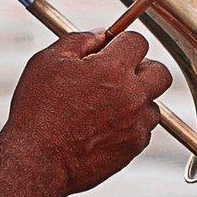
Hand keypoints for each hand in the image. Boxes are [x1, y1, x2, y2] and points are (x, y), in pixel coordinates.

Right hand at [3, 30, 171, 196]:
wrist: (36, 161)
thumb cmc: (37, 111)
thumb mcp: (48, 62)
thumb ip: (78, 41)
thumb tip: (100, 35)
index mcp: (112, 68)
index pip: (138, 42)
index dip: (122, 42)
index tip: (111, 50)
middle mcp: (131, 95)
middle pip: (160, 72)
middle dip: (143, 68)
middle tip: (119, 74)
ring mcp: (135, 123)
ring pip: (153, 104)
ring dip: (137, 100)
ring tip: (107, 106)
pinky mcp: (133, 147)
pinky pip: (143, 130)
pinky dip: (130, 126)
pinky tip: (104, 128)